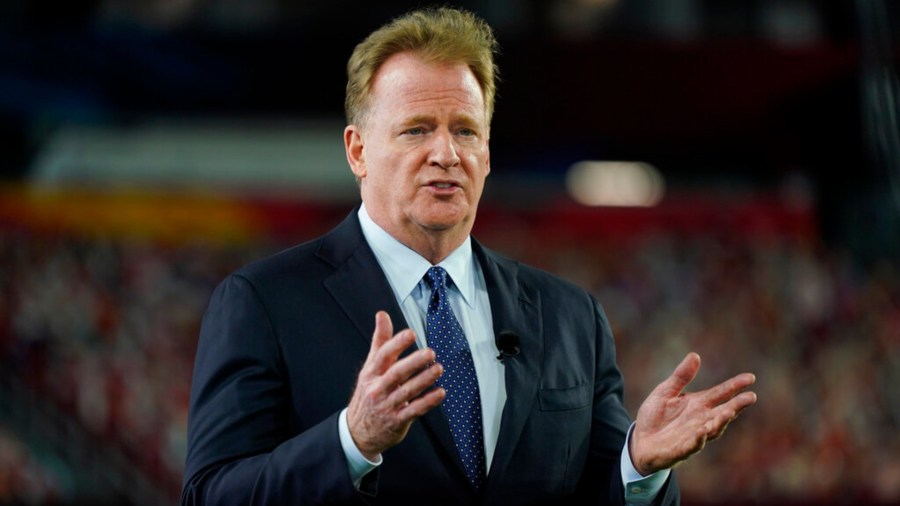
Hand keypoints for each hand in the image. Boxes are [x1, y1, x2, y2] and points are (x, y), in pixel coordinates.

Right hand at [346, 311, 444, 459]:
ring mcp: (387, 406)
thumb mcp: (370, 368)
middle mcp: (378, 389)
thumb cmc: (369, 393)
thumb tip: (382, 315)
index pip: (382, 356)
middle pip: (396, 373)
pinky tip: (440, 393)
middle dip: (414, 362)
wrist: (358, 431)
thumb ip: (380, 341)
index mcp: (371, 373)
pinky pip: (414, 410)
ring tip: (439, 368)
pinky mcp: (397, 421)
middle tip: (430, 352)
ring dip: (424, 380)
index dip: (396, 344)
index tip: (410, 333)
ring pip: (407, 391)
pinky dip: (428, 402)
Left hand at [630, 352, 756, 475]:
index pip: (720, 394)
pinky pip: (692, 445)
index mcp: (698, 404)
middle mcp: (700, 420)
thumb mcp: (666, 391)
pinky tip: (703, 431)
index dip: (735, 386)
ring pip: (712, 429)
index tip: (750, 377)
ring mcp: (693, 436)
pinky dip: (699, 439)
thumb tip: (695, 355)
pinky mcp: (681, 450)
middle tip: (751, 397)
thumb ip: (681, 376)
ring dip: (721, 421)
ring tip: (730, 411)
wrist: (639, 441)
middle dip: (736, 405)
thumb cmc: (656, 416)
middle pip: (723, 412)